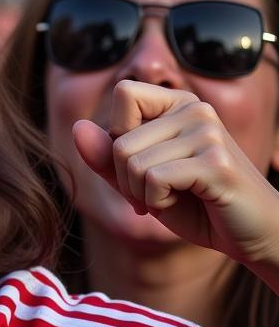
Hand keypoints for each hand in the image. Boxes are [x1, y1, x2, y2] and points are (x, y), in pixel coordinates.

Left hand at [73, 81, 278, 268]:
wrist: (250, 234)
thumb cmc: (195, 204)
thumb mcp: (139, 180)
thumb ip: (106, 157)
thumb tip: (77, 127)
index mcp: (178, 104)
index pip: (124, 93)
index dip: (118, 137)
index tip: (141, 164)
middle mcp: (195, 109)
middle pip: (120, 142)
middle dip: (127, 181)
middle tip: (158, 193)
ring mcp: (208, 133)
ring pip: (133, 163)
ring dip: (143, 194)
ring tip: (172, 198)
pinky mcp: (215, 162)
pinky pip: (153, 180)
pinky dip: (157, 202)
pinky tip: (183, 203)